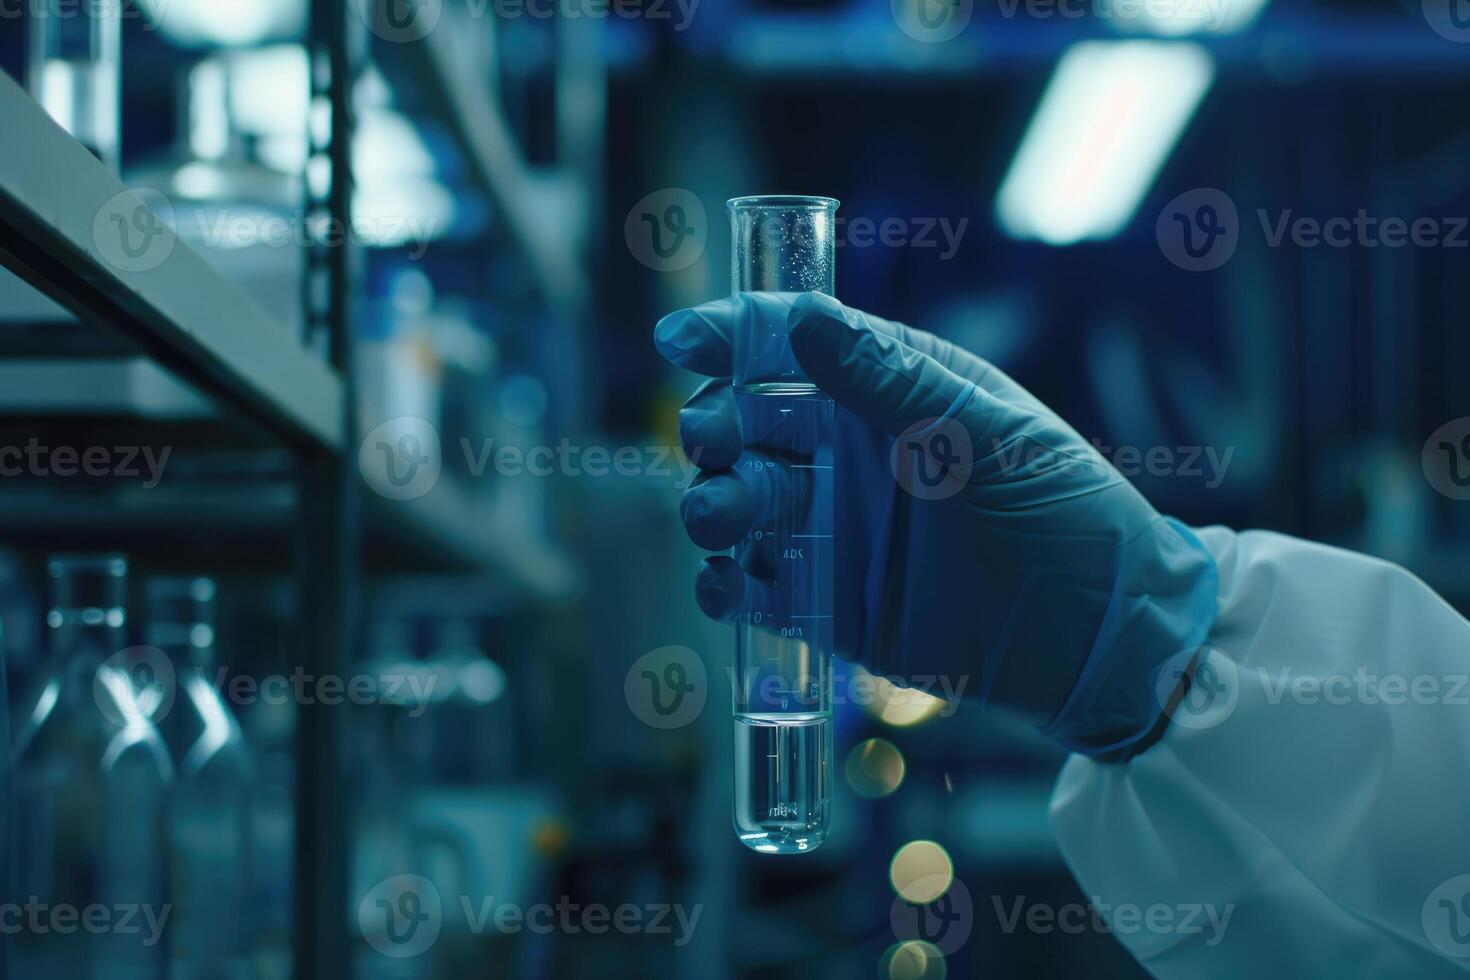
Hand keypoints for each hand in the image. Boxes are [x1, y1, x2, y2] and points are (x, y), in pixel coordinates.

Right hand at [655, 292, 1217, 753]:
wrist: (1103, 641)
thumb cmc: (1068, 517)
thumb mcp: (988, 437)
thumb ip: (891, 382)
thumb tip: (803, 318)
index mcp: (890, 389)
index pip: (791, 344)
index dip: (729, 334)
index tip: (681, 341)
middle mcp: (848, 452)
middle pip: (744, 422)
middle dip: (712, 424)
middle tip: (716, 440)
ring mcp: (834, 529)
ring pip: (734, 501)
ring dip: (711, 503)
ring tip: (723, 521)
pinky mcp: (827, 604)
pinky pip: (751, 586)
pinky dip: (724, 583)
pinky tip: (729, 583)